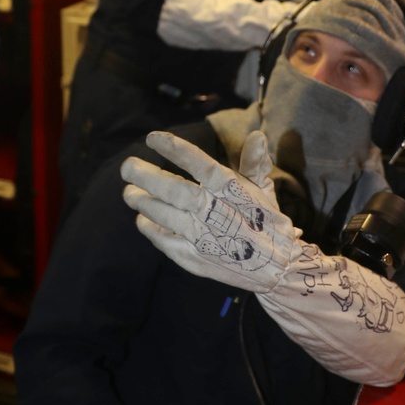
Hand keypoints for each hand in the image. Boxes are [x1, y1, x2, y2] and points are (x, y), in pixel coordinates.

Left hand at [121, 130, 299, 292]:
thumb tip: (257, 135)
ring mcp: (203, 237)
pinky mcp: (195, 259)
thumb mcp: (264, 189)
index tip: (152, 138)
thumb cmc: (267, 222)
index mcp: (231, 190)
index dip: (175, 149)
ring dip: (142, 202)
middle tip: (126, 166)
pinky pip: (164, 240)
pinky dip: (150, 228)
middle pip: (174, 191)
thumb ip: (254, 162)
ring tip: (129, 192)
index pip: (199, 163)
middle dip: (146, 177)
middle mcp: (214, 211)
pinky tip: (142, 218)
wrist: (277, 269)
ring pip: (164, 215)